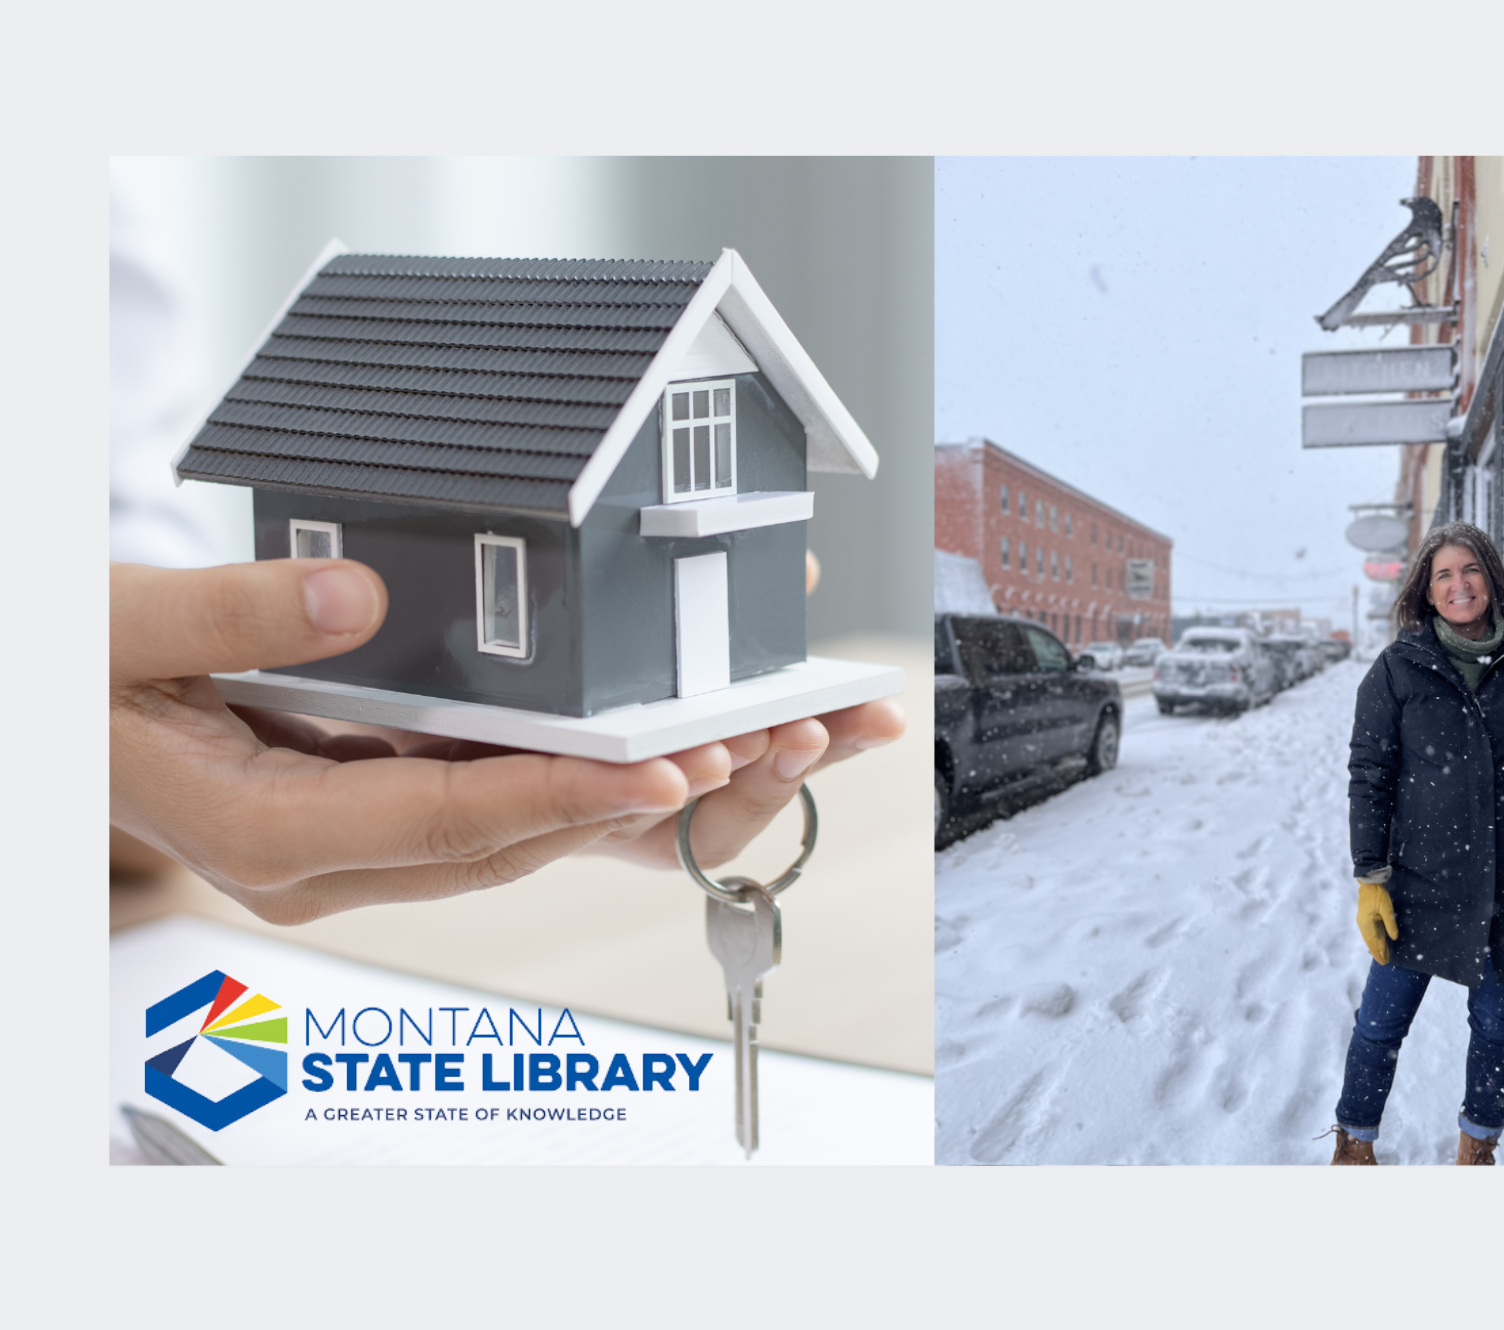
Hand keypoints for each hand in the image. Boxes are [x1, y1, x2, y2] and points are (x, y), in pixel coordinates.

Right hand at [112, 560, 733, 923]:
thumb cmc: (75, 679)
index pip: (449, 822)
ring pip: (531, 828)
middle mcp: (333, 859)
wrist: (58, 707)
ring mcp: (362, 841)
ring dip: (648, 788)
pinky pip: (503, 794)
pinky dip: (591, 764)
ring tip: (769, 737)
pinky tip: (672, 728)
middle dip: (650, 800)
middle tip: (773, 747)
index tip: (670, 772)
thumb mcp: (121, 633)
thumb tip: (357, 592)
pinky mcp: (380, 805)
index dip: (565, 796)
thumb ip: (232, 616)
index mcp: (270, 836)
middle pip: (521, 843)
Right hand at [1356, 882, 1398, 964]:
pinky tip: (1376, 943)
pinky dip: (1372, 940)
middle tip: (1384, 962)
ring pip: (1368, 938)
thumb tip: (1394, 938)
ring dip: (1374, 947)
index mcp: (1367, 923)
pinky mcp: (1364, 918)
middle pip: (1370, 942)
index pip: (1373, 942)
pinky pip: (1368, 933)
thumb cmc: (1378, 895)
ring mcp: (1362, 922)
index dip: (1379, 952)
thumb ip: (1390, 924)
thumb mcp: (1387, 909)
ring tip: (1381, 955)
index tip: (1383, 961)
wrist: (1369, 884)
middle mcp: (1363, 925)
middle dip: (1377, 952)